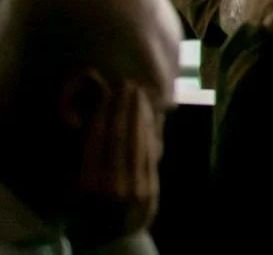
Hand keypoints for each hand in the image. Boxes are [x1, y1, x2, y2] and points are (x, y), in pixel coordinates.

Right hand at [72, 83, 161, 245]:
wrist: (110, 237)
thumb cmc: (85, 208)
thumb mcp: (73, 185)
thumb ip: (86, 156)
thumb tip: (93, 118)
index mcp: (86, 181)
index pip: (97, 139)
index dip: (105, 112)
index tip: (110, 92)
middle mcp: (110, 183)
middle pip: (120, 136)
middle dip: (125, 107)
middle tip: (129, 84)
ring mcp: (133, 187)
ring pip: (138, 142)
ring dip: (140, 114)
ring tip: (140, 94)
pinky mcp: (150, 189)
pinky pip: (151, 154)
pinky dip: (151, 132)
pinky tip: (151, 116)